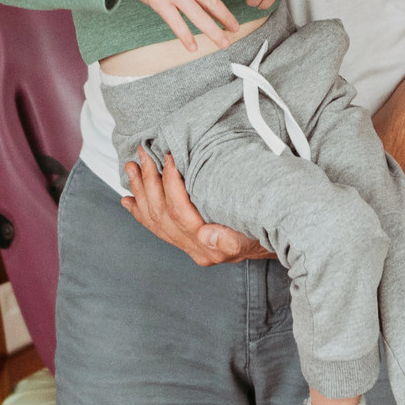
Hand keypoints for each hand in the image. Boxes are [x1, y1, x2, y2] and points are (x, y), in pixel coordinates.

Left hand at [122, 145, 272, 264]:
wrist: (276, 243)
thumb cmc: (265, 233)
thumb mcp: (253, 235)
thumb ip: (229, 239)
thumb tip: (204, 234)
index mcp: (208, 246)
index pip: (179, 212)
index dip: (170, 183)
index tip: (167, 158)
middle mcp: (194, 249)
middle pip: (161, 214)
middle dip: (149, 182)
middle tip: (142, 156)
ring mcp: (188, 247)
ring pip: (154, 220)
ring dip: (140, 192)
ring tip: (131, 168)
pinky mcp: (185, 243)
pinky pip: (156, 228)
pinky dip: (140, 213)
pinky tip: (129, 200)